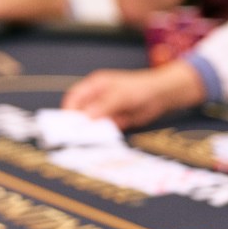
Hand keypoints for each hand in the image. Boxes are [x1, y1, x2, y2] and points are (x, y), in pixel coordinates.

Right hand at [61, 61, 204, 130]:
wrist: (160, 96)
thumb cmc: (139, 88)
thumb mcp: (119, 95)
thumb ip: (102, 106)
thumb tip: (85, 117)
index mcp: (94, 86)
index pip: (74, 97)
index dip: (69, 110)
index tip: (67, 124)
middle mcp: (96, 98)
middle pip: (81, 112)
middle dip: (77, 123)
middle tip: (73, 137)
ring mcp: (105, 110)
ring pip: (91, 123)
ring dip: (89, 132)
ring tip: (86, 142)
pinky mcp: (114, 121)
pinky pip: (103, 130)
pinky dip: (102, 136)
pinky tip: (101, 142)